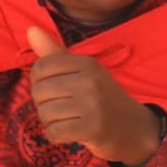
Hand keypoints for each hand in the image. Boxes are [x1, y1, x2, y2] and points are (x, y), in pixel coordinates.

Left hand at [27, 26, 160, 165]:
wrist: (135, 129)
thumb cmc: (102, 98)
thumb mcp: (82, 72)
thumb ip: (54, 53)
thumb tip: (31, 29)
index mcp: (86, 63)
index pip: (40, 68)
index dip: (40, 83)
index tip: (57, 91)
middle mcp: (90, 80)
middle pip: (39, 91)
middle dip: (44, 105)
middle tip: (65, 109)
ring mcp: (93, 104)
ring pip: (45, 113)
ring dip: (51, 122)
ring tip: (70, 121)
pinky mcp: (93, 128)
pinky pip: (54, 132)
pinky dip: (56, 136)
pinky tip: (71, 133)